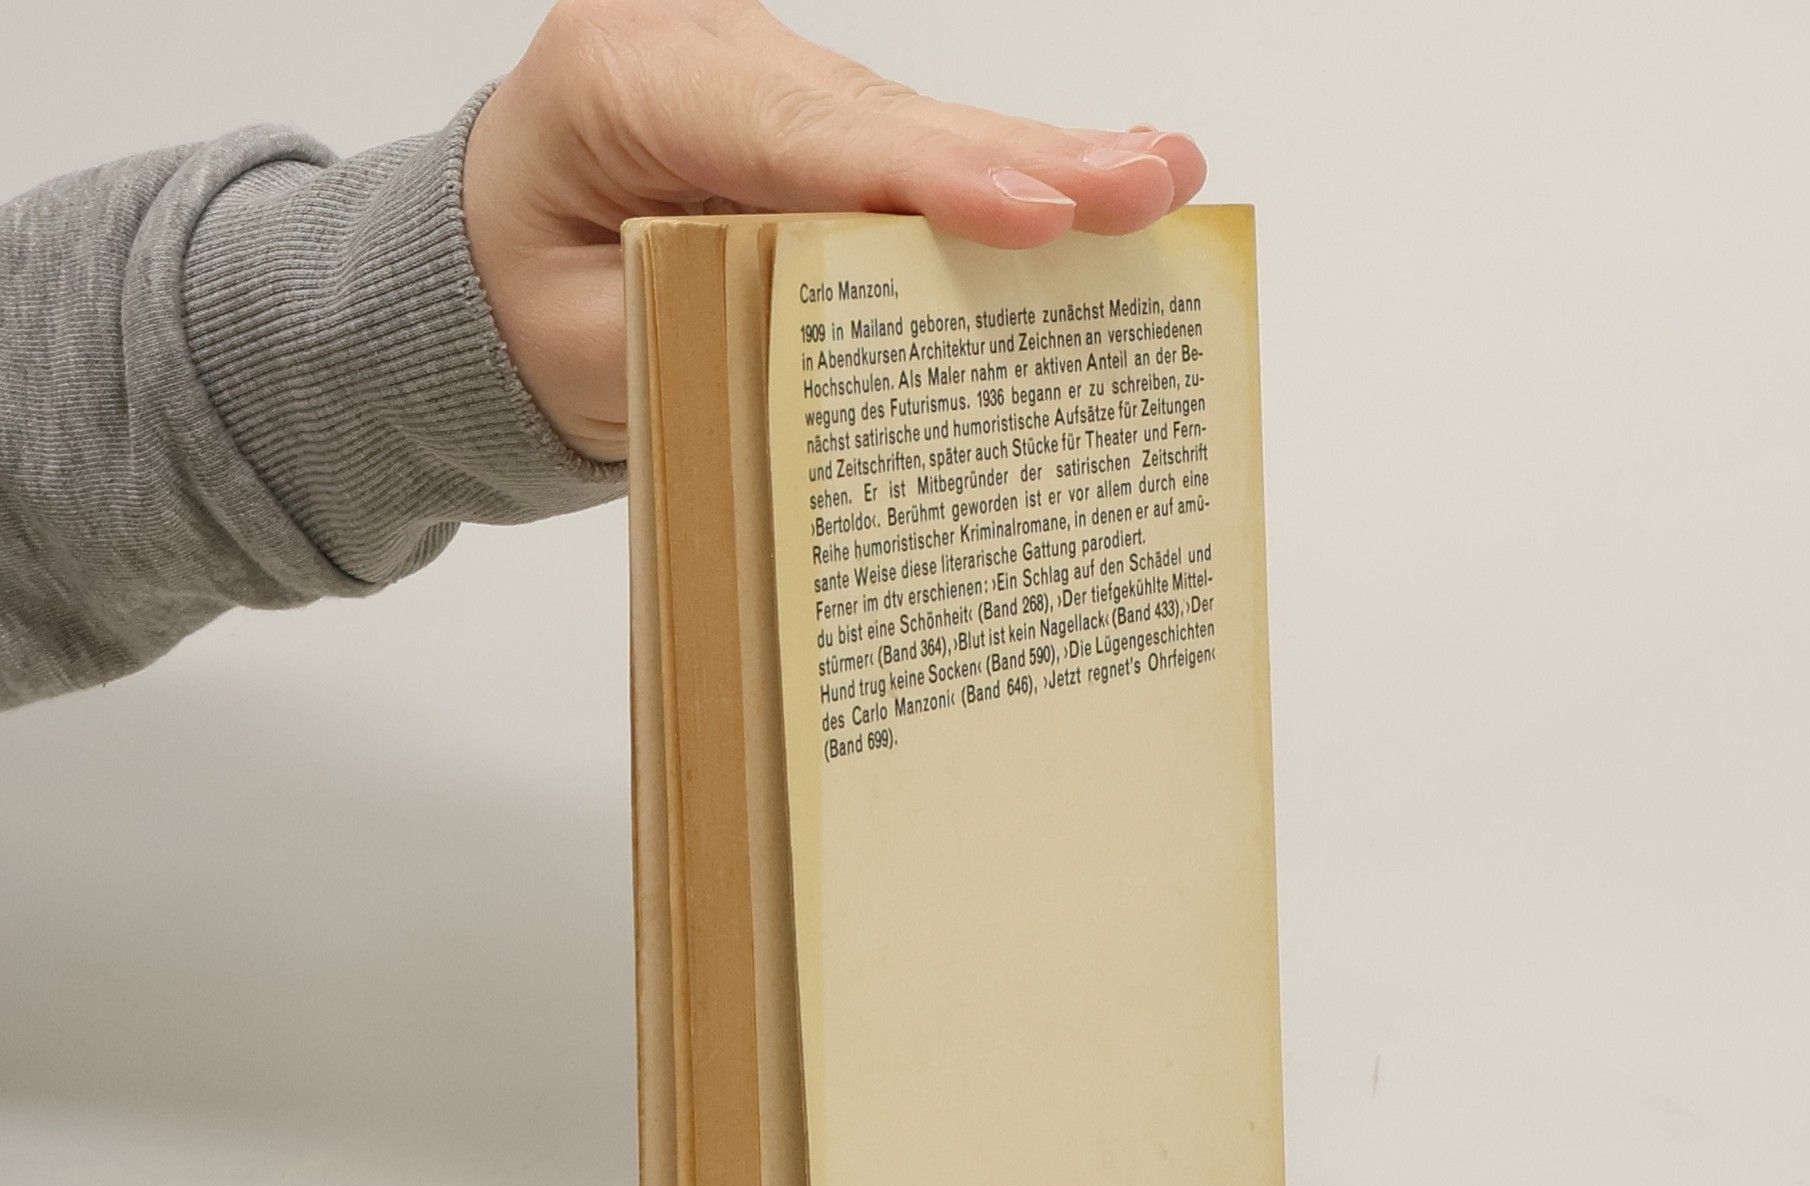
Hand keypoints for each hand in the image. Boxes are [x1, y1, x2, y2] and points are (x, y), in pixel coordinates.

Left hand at [462, 0, 1206, 461]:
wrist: (489, 278)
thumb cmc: (524, 313)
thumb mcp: (593, 347)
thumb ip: (705, 326)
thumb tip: (845, 337)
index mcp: (625, 80)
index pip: (790, 134)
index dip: (919, 179)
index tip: (1029, 213)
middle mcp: (711, 55)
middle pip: (882, 115)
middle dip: (1021, 158)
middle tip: (1143, 186)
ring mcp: (772, 82)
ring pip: (919, 128)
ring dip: (1046, 163)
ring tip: (1160, 180)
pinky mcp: (817, 127)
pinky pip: (917, 152)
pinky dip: (1010, 176)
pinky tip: (1109, 175)